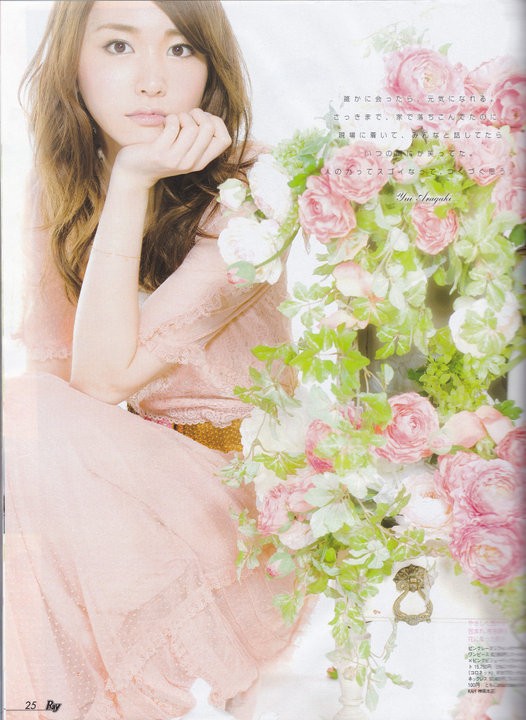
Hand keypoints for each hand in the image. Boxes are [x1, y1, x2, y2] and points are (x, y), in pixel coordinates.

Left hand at [112, 108, 231, 189]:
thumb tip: (207, 117)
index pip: (225, 140)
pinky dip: (170, 119)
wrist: (134, 172)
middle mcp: (192, 163)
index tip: (202, 121)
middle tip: (186, 117)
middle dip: (198, 114)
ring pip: (192, 127)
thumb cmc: (160, 154)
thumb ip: (197, 140)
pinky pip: (173, 125)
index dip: (217, 123)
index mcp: (201, 162)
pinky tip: (164, 123)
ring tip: (174, 121)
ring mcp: (176, 160)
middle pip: (208, 128)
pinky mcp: (160, 154)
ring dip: (182, 116)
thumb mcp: (183, 151)